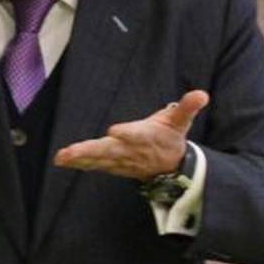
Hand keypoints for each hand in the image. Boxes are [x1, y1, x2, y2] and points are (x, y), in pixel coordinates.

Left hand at [53, 90, 208, 181]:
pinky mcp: (113, 165)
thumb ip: (188, 108)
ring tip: (61, 157)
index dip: (127, 133)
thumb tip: (202, 94)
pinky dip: (79, 163)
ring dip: (79, 159)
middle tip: (70, 152)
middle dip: (89, 151)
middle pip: (109, 151)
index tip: (114, 130)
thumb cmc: (171, 138)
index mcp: (146, 137)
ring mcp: (121, 160)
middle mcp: (131, 150)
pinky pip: (94, 165)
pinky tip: (63, 160)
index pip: (136, 135)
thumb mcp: (181, 122)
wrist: (171, 168)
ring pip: (98, 160)